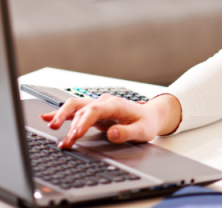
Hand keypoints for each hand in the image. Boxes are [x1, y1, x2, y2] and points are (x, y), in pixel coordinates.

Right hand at [40, 93, 180, 148]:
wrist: (151, 116)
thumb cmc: (147, 123)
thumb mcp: (142, 131)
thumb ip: (127, 133)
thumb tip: (112, 133)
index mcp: (116, 105)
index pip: (95, 111)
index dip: (83, 122)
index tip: (75, 135)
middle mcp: (105, 102)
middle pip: (81, 107)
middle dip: (69, 123)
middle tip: (64, 141)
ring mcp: (98, 105)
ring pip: (75, 106)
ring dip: (62, 116)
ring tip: (51, 128)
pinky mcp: (94, 111)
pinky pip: (75, 110)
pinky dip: (61, 113)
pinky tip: (47, 117)